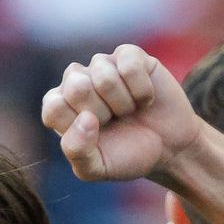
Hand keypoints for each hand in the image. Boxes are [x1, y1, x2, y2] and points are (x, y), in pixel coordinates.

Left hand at [42, 45, 201, 183]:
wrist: (169, 149)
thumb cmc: (127, 155)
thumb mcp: (97, 168)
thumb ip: (78, 152)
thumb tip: (86, 118)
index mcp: (60, 107)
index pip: (54, 108)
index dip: (79, 126)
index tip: (96, 135)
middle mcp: (76, 81)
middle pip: (77, 87)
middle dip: (102, 112)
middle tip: (114, 121)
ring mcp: (102, 65)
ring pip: (104, 77)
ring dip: (123, 103)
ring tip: (129, 110)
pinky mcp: (129, 55)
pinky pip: (130, 65)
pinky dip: (142, 90)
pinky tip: (144, 98)